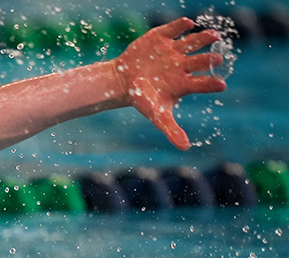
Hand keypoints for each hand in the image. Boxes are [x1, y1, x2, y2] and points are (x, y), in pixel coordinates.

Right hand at [114, 17, 226, 149]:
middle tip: (217, 58)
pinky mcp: (161, 38)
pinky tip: (188, 23)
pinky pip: (174, 29)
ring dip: (203, 38)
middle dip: (208, 59)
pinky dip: (181, 25)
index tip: (221, 85)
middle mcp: (183, 65)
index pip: (203, 83)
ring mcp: (174, 50)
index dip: (211, 84)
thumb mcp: (156, 115)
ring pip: (193, 42)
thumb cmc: (143, 100)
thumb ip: (171, 130)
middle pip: (200, 60)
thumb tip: (185, 148)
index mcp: (185, 83)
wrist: (122, 81)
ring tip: (213, 35)